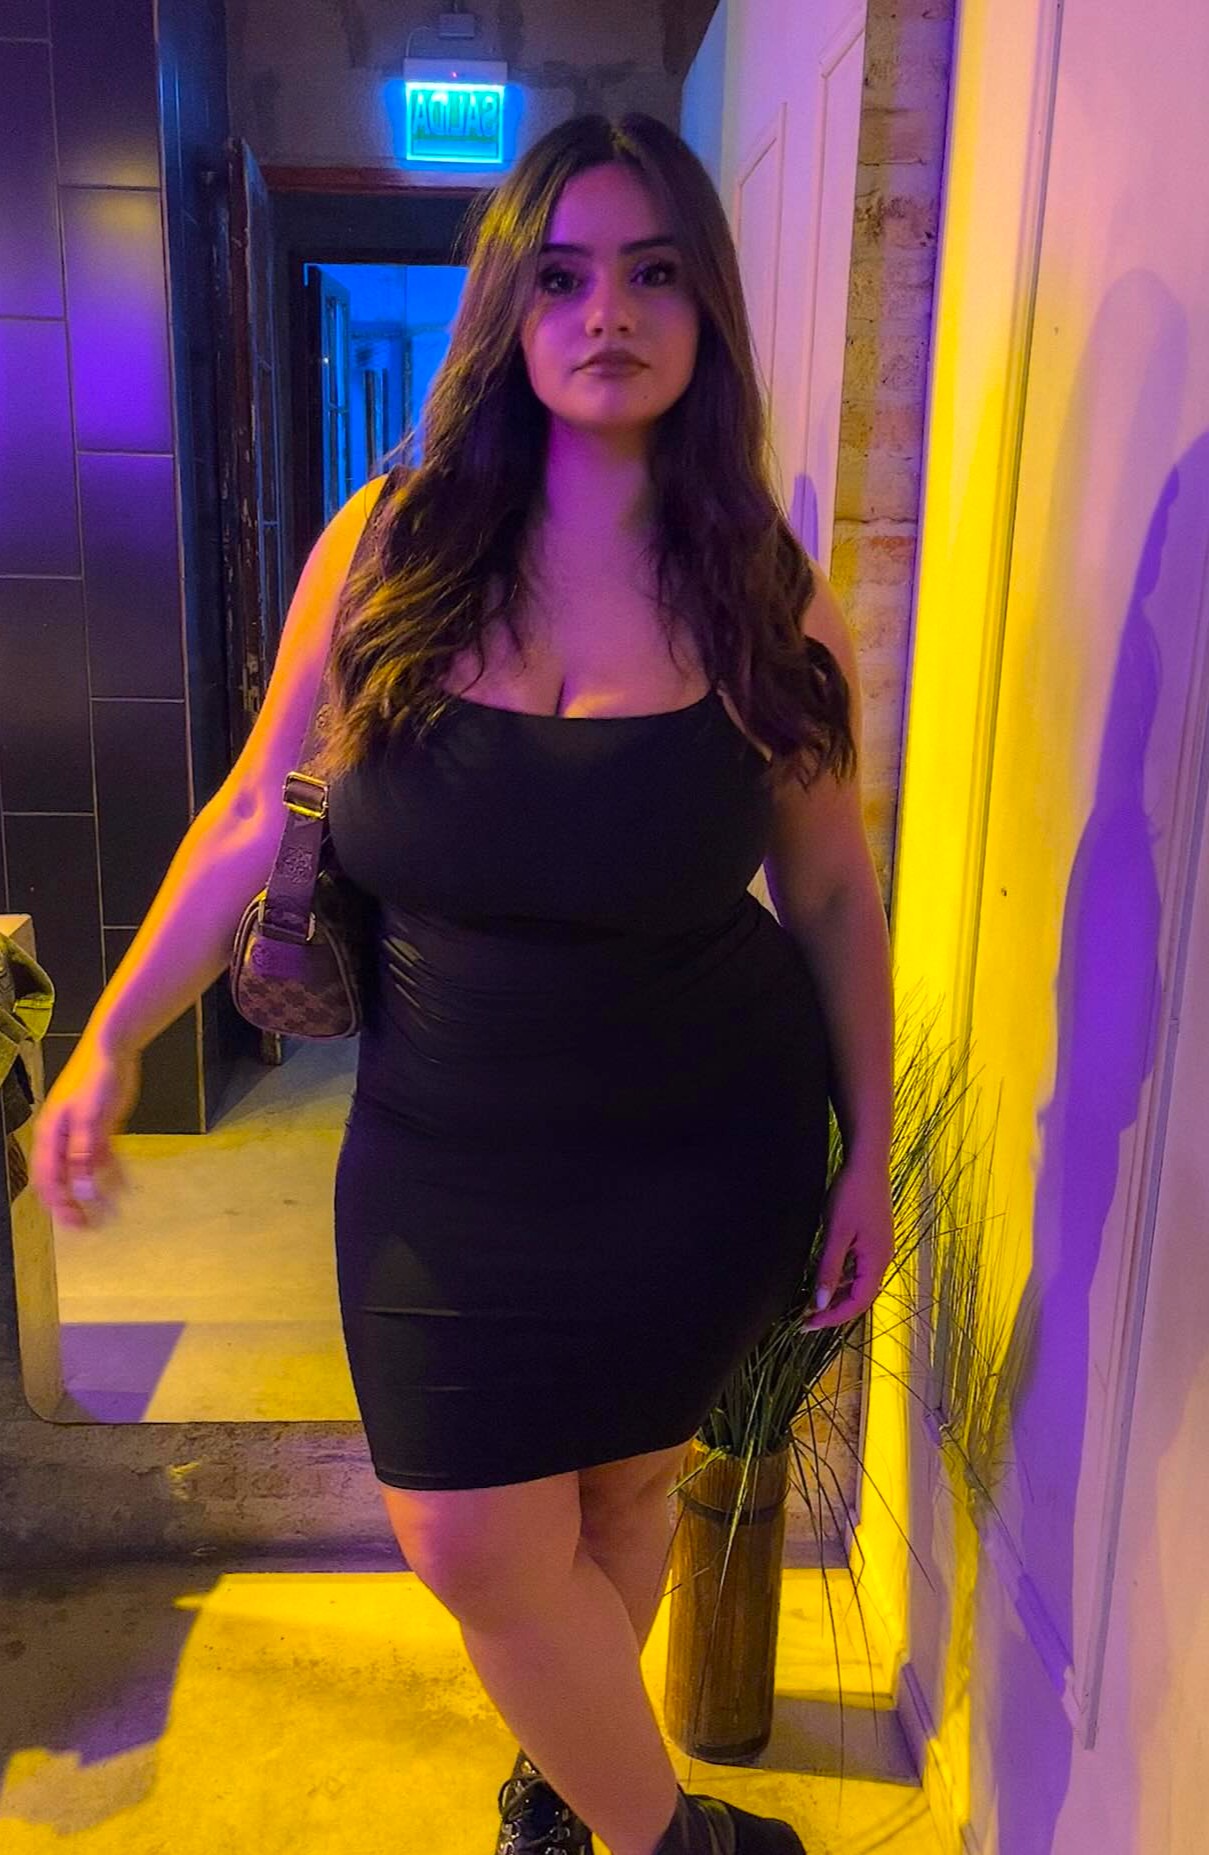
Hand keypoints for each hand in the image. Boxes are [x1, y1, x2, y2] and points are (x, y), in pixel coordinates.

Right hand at [29, 1033, 140, 1227]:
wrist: (114, 1049)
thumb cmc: (96, 1078)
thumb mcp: (91, 1118)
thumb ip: (85, 1153)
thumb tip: (80, 1187)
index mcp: (51, 1136)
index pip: (47, 1180)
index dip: (59, 1204)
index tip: (74, 1224)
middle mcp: (63, 1139)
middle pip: (63, 1180)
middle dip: (74, 1206)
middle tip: (90, 1228)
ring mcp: (81, 1135)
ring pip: (85, 1173)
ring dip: (96, 1194)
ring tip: (112, 1214)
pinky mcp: (100, 1130)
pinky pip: (103, 1159)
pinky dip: (112, 1174)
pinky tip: (125, 1188)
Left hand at [801, 1153, 894, 1330]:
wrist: (867, 1163)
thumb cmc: (852, 1195)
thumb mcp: (835, 1234)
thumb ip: (828, 1269)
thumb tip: (819, 1303)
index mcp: (876, 1261)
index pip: (857, 1303)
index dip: (833, 1317)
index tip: (808, 1324)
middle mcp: (882, 1259)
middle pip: (859, 1297)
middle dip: (833, 1310)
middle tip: (806, 1319)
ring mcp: (878, 1249)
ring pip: (858, 1283)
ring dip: (836, 1295)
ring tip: (811, 1303)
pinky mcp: (872, 1239)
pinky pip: (858, 1269)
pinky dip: (841, 1278)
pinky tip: (824, 1277)